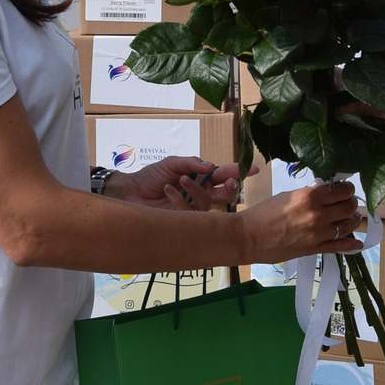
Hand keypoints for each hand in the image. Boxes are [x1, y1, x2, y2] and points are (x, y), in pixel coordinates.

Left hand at [104, 156, 246, 211]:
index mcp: (202, 177)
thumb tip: (211, 166)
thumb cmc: (151, 176)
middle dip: (232, 188)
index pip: (225, 174)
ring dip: (197, 190)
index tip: (254, 168)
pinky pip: (191, 212)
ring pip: (209, 203)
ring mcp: (194, 208)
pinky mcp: (184, 220)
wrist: (131, 192)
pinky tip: (168, 190)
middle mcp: (202, 193)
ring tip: (181, 180)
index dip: (240, 172)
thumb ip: (191, 163)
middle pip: (226, 194)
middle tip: (231, 183)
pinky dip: (180, 199)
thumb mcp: (170, 163)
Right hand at [238, 182, 364, 263]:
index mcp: (310, 196)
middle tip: (346, 202)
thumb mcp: (288, 196)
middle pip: (349, 207)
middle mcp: (318, 214)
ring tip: (350, 218)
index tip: (344, 188)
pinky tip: (357, 243)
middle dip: (351, 203)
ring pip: (348, 226)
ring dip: (352, 221)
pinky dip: (351, 245)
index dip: (347, 188)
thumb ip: (309, 194)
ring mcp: (319, 234)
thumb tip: (325, 192)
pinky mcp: (315, 249)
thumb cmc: (263, 213)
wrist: (249, 237)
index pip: (343, 190)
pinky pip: (340, 247)